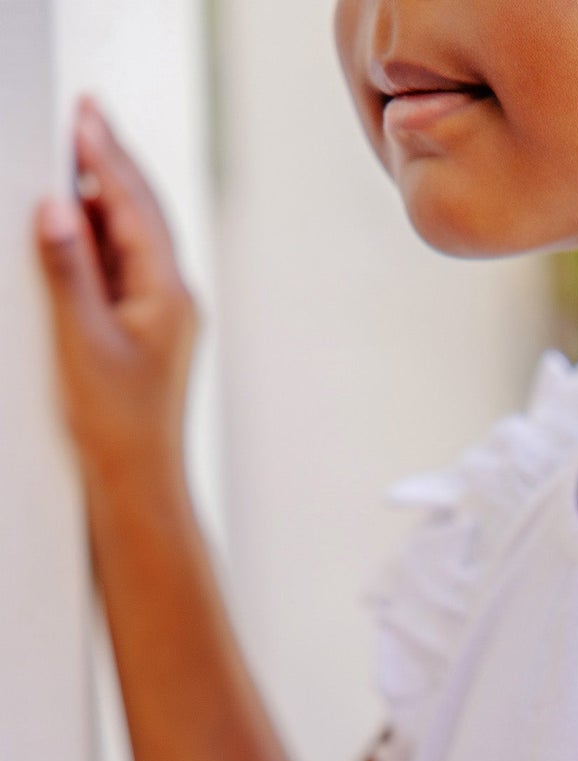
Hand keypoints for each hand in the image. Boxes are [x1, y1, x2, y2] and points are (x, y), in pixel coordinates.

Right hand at [34, 99, 197, 487]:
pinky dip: (99, 239)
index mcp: (166, 294)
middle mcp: (171, 298)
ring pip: (130, 240)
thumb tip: (59, 207)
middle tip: (84, 113)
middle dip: (110, 163)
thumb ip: (69, 271)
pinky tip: (78, 224)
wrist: (139, 484)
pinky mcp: (144, 332)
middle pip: (139, 213)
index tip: (85, 112)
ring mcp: (160, 315)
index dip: (107, 155)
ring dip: (102, 199)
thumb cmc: (118, 425)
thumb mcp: (84, 342)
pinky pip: (122, 270)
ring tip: (74, 156)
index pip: (134, 206)